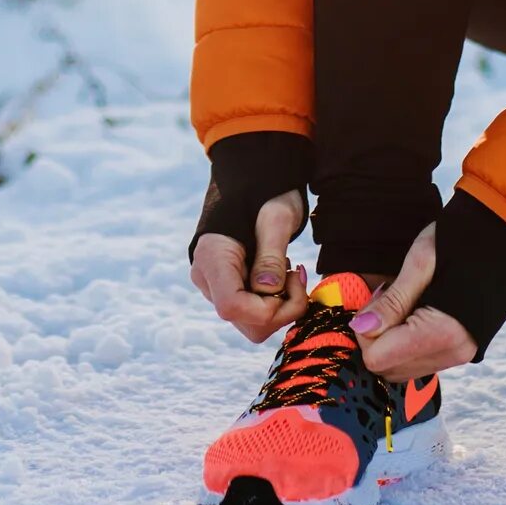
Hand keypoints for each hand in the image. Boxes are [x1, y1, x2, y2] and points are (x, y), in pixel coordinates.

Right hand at [189, 186, 308, 341]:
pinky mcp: (229, 289)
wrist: (253, 181)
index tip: (291, 282)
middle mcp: (208, 278)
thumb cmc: (266, 192)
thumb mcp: (276, 217)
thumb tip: (269, 291)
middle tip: (298, 275)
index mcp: (212, 257)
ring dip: (280, 306)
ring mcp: (216, 287)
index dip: (267, 308)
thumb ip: (271, 255)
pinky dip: (275, 302)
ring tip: (288, 271)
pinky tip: (280, 275)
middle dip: (281, 309)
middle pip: (244, 321)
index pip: (232, 306)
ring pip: (251, 323)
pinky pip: (253, 312)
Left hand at [349, 220, 477, 381]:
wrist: (503, 240)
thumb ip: (391, 302)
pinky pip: (416, 361)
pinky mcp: (458, 353)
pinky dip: (404, 342)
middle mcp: (451, 352)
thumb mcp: (420, 263)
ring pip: (399, 368)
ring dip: (389, 340)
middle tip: (388, 299)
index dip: (366, 330)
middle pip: (386, 368)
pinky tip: (414, 312)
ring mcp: (457, 356)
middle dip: (376, 336)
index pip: (377, 358)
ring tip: (403, 304)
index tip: (377, 300)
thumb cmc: (461, 244)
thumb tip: (362, 328)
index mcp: (442, 332)